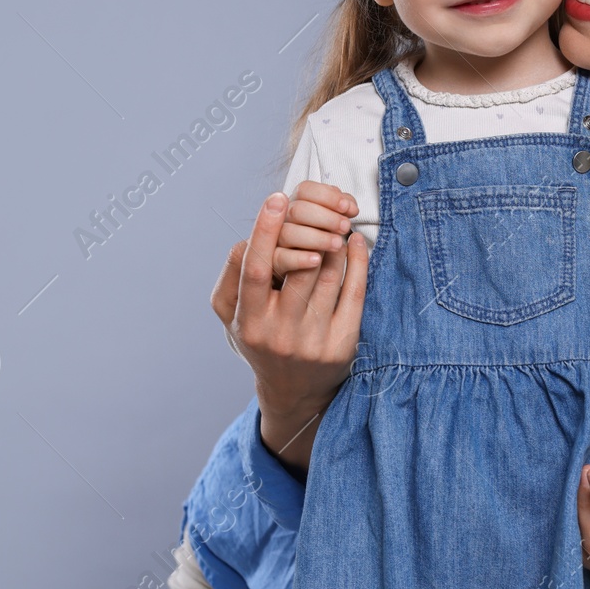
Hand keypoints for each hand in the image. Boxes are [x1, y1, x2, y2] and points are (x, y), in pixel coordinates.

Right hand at [211, 191, 367, 473]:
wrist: (293, 390)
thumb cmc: (260, 337)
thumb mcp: (232, 314)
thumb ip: (232, 275)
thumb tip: (249, 236)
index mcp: (249, 322)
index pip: (256, 269)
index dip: (266, 231)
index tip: (277, 198)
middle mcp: (281, 333)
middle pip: (298, 268)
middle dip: (309, 232)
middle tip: (318, 210)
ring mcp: (314, 339)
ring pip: (328, 275)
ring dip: (333, 242)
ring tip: (335, 224)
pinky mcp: (343, 343)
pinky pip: (354, 291)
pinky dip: (357, 261)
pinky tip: (355, 244)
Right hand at [272, 181, 359, 276]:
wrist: (297, 276)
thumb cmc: (316, 244)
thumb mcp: (329, 224)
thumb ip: (340, 210)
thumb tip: (350, 208)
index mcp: (295, 205)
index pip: (305, 190)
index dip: (327, 195)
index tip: (346, 207)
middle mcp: (282, 221)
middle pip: (297, 209)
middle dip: (326, 216)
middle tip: (345, 226)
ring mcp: (275, 241)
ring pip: (288, 233)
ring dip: (317, 237)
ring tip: (337, 244)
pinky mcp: (272, 263)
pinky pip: (281, 258)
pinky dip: (300, 258)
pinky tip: (317, 260)